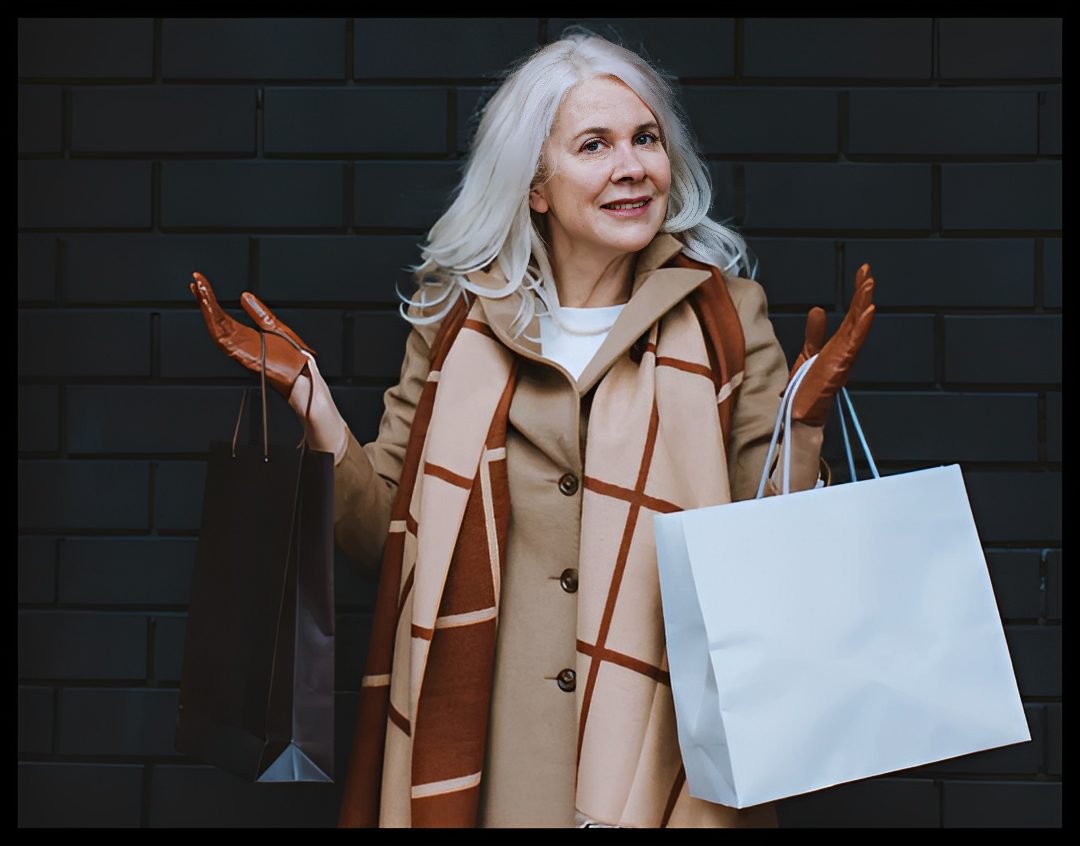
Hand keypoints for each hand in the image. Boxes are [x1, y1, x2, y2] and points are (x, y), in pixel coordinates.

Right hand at [189, 271, 316, 397]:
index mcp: (245, 336)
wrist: (304, 375)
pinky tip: (210, 309)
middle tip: (196, 280)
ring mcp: (240, 350)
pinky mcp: (244, 356)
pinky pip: (225, 339)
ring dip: (207, 309)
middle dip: (204, 300)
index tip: (201, 283)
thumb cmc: (293, 358)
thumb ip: (259, 313)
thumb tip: (244, 295)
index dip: (210, 300)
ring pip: (216, 327)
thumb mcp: (276, 328)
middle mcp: (239, 343)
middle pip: (215, 319)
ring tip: (200, 289)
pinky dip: (216, 324)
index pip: (222, 315)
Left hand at [788, 264, 875, 427]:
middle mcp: (845, 349)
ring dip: (864, 305)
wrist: (800, 413)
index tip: (862, 273)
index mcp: (839, 344)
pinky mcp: (839, 366)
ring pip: (858, 327)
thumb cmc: (806, 387)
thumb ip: (814, 332)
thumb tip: (818, 309)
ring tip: (869, 284)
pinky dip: (861, 327)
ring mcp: (844, 358)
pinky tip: (868, 311)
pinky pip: (853, 344)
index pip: (851, 314)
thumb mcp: (808, 352)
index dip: (857, 294)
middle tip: (867, 271)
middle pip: (857, 316)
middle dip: (862, 293)